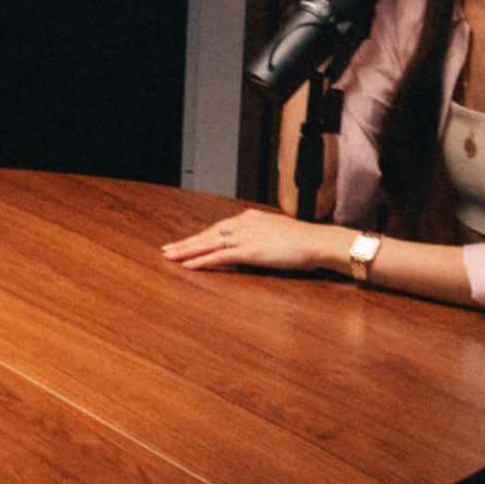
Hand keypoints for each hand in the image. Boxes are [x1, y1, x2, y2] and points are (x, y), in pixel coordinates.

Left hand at [160, 209, 350, 274]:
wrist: (317, 241)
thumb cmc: (304, 241)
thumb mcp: (279, 233)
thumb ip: (264, 235)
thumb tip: (258, 244)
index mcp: (251, 218)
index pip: (220, 228)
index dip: (201, 235)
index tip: (187, 241)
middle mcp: (244, 224)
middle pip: (209, 233)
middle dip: (187, 242)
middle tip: (167, 249)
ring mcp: (246, 237)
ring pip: (209, 244)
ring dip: (187, 251)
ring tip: (170, 257)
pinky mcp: (250, 251)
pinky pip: (220, 256)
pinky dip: (202, 260)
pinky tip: (188, 265)